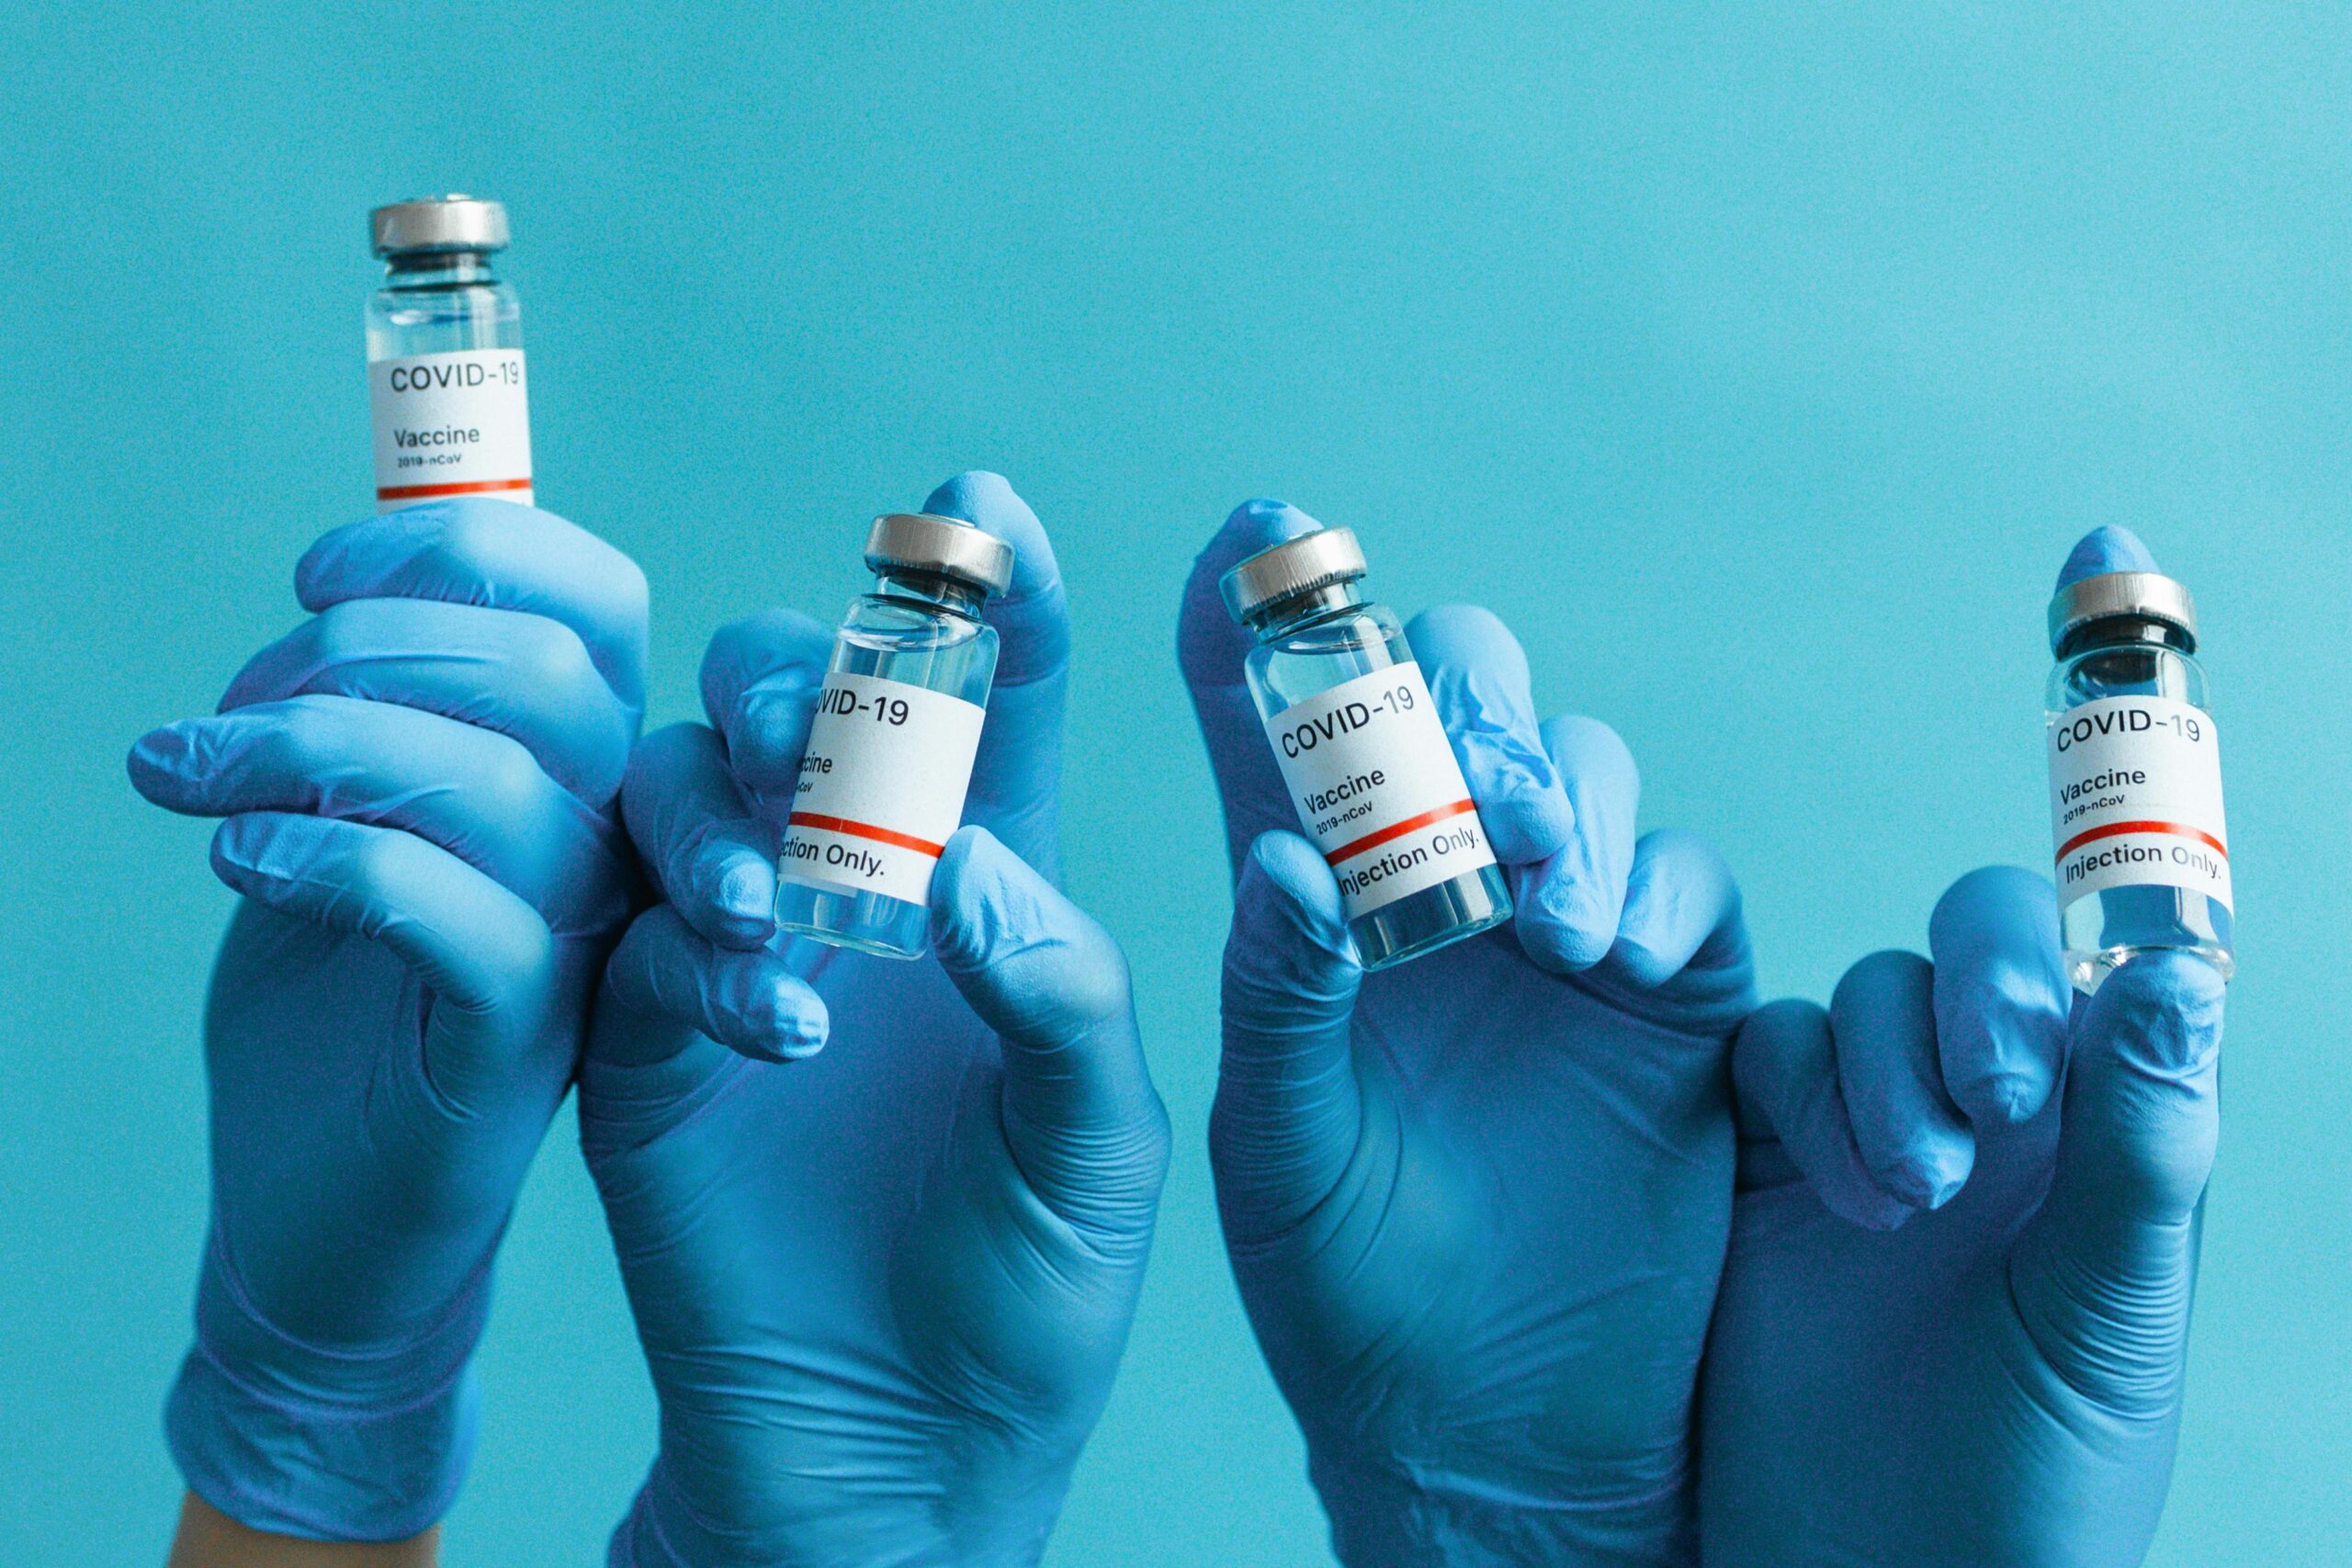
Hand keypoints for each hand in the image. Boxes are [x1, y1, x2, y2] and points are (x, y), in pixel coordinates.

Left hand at [128, 501, 645, 1541]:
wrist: (310, 1212)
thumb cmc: (327, 1002)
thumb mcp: (339, 815)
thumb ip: (369, 706)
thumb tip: (341, 588)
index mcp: (576, 765)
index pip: (598, 603)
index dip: (468, 549)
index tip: (315, 576)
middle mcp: (607, 842)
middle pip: (549, 675)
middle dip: (360, 649)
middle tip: (224, 715)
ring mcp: (579, 943)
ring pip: (503, 784)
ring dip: (311, 747)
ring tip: (184, 779)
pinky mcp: (523, 1042)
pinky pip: (466, 916)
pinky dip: (338, 860)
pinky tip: (240, 864)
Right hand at [581, 473, 1169, 1566]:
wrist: (898, 1454)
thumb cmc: (1035, 1296)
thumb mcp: (1102, 1146)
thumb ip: (1064, 995)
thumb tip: (970, 861)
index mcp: (1004, 887)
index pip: (1002, 703)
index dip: (996, 594)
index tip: (983, 505)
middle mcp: (863, 890)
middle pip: (820, 703)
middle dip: (825, 663)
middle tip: (838, 702)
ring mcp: (740, 954)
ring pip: (688, 785)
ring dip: (732, 798)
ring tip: (795, 894)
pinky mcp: (640, 1041)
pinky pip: (627, 940)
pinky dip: (689, 953)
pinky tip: (771, 1014)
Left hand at [1180, 501, 1755, 1565]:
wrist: (1492, 1438)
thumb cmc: (1346, 1302)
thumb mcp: (1280, 1155)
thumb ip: (1274, 1000)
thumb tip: (1283, 854)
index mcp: (1308, 910)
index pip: (1270, 726)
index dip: (1259, 615)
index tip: (1260, 525)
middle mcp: (1435, 891)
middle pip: (1452, 703)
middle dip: (1464, 695)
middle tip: (1469, 782)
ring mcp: (1561, 933)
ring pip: (1581, 770)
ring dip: (1566, 799)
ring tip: (1543, 910)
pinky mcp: (1676, 998)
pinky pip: (1693, 885)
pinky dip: (1665, 891)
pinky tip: (1620, 954)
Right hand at [1697, 530, 2225, 1566]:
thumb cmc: (2025, 1491)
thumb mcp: (2112, 1321)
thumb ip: (2146, 1139)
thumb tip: (2190, 964)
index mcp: (2105, 1120)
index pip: (2123, 920)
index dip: (2122, 739)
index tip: (2104, 549)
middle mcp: (1990, 1102)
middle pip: (1977, 939)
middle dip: (1984, 991)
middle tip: (1998, 1099)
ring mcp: (1861, 1126)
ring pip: (1851, 994)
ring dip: (1880, 1069)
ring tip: (1911, 1195)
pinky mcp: (1743, 1159)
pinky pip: (1752, 1051)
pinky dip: (1783, 1082)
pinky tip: (1815, 1176)